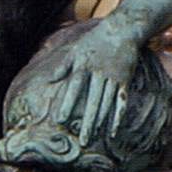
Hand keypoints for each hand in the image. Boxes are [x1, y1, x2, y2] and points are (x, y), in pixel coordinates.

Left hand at [46, 25, 137, 147]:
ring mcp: (113, 78)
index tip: (60, 120)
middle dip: (87, 122)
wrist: (121, 31)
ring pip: (106, 105)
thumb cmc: (94, 41)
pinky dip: (117, 118)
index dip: (67, 103)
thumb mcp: (75, 50)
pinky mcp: (124, 81)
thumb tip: (47, 80)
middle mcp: (99, 74)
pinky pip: (121, 102)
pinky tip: (111, 132)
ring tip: (92, 140)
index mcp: (84, 66)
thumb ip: (61, 66)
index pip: (74, 87)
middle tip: (81, 141)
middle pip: (92, 101)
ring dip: (100, 124)